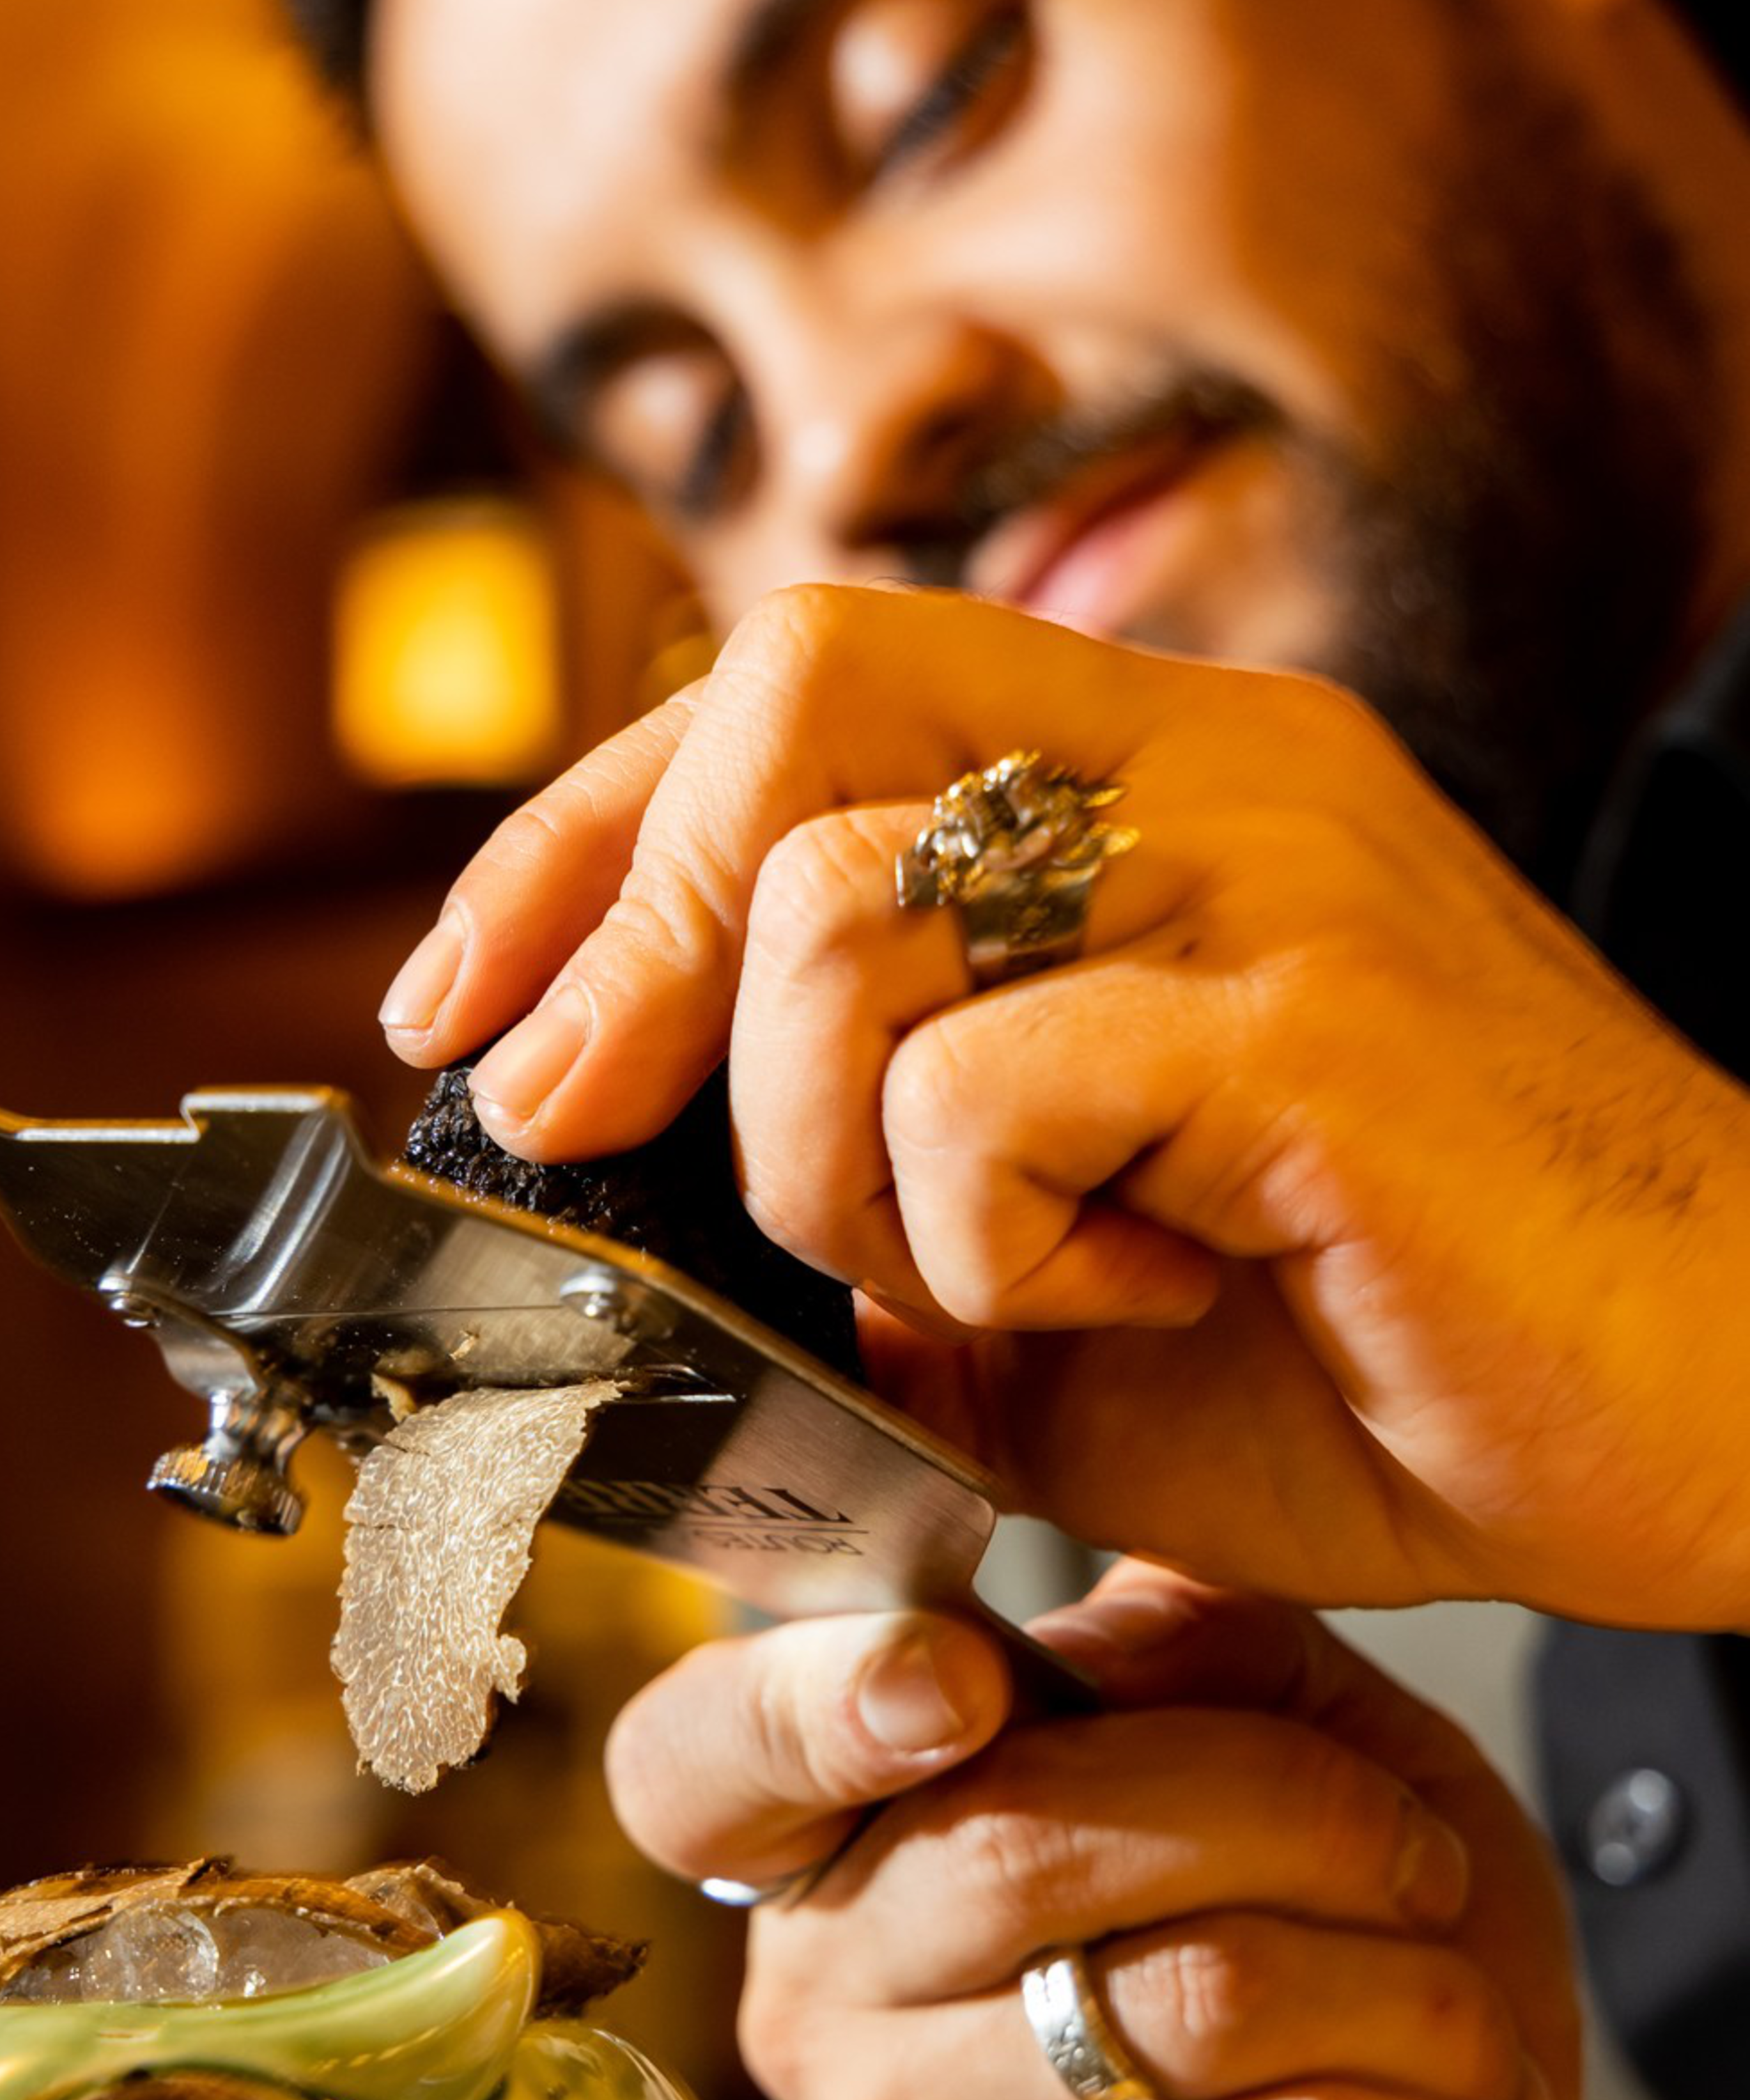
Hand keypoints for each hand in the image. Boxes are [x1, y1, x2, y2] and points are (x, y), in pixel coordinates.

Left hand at [386, 584, 1749, 1624]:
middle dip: (626, 938)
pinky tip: (1133, 1301)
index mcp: (1154, 776)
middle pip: (791, 701)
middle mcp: (1212, 763)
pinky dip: (991, 1247)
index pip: (793, 682)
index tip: (473, 1002)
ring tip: (985, 1269)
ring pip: (851, 918)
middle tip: (582, 1123)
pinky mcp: (1312, 1022)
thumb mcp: (1052, 1289)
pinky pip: (988, 1093)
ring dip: (825, 1154)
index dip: (589, 835)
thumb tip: (637, 1206)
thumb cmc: (1391, 1349)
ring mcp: (1272, 870)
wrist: (1705, 1416)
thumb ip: (870, 1213)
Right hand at [605, 1567, 1580, 2099]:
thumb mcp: (1331, 1761)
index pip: (701, 1754)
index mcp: (851, 1838)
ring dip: (1420, 2010)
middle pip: (1040, 1828)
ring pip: (1205, 1991)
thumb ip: (1209, 1648)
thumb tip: (1094, 1627)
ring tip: (1447, 2061)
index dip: (808, 1699)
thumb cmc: (1357, 2022)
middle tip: (1422, 1884)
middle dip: (1314, 1823)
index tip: (958, 1682)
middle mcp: (820, 1990)